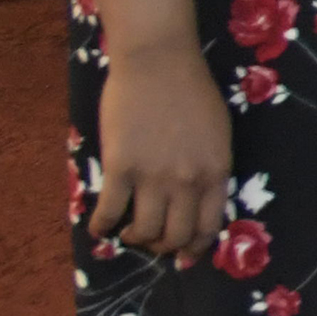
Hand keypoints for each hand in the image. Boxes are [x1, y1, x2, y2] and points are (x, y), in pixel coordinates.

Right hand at [89, 32, 233, 263]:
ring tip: (127, 232)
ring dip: (135, 239)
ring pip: (144, 231)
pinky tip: (99, 228)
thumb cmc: (191, 90)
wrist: (159, 62)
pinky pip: (109, 211)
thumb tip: (199, 196)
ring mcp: (154, 176)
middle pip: (176, 235)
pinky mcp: (120, 167)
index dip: (194, 246)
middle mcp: (188, 181)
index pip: (209, 226)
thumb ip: (210, 166)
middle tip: (152, 242)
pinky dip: (102, 226)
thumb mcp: (217, 133)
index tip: (183, 253)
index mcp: (216, 171)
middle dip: (164, 247)